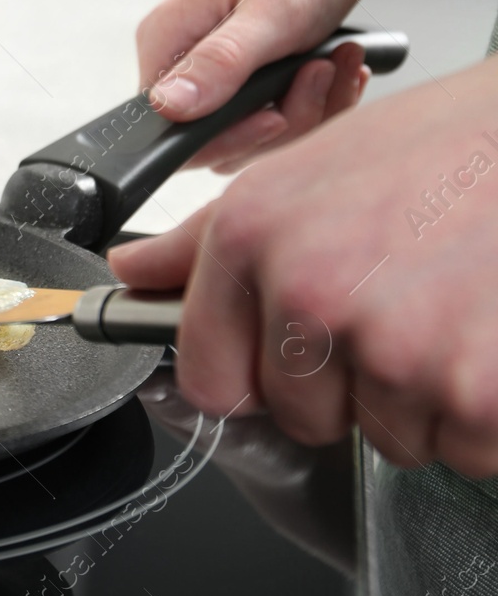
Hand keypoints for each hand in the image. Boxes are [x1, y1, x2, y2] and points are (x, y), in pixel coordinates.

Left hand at [109, 58, 497, 478]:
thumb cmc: (445, 145)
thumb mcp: (305, 168)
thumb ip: (206, 238)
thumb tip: (133, 273)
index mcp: (253, 239)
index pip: (209, 380)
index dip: (252, 379)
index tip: (283, 361)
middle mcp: (311, 294)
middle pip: (301, 416)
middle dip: (348, 385)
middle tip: (400, 311)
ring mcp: (391, 349)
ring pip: (387, 436)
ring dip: (421, 399)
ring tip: (453, 312)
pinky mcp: (473, 395)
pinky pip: (462, 450)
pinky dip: (484, 416)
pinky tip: (491, 338)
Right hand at [139, 0, 383, 171]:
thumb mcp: (270, 11)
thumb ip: (219, 62)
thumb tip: (168, 107)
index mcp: (168, 41)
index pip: (171, 130)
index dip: (227, 138)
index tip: (276, 117)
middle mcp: (183, 59)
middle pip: (219, 139)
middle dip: (283, 120)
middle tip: (319, 72)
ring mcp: (215, 68)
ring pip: (255, 132)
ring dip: (310, 107)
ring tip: (336, 60)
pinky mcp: (247, 74)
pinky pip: (277, 116)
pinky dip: (318, 99)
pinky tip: (337, 64)